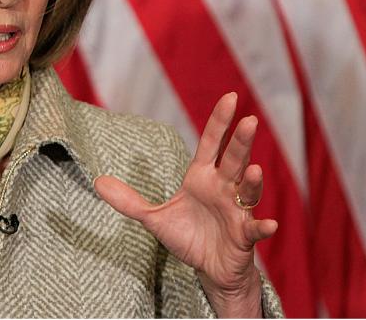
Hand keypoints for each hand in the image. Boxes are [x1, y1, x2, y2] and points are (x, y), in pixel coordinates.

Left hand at [94, 93, 276, 317]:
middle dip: (241, 141)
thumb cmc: (188, 236)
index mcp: (202, 178)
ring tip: (254, 170)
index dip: (220, 122)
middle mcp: (223, 188)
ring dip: (252, 182)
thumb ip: (128, 200)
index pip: (211, 144)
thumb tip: (97, 182)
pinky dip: (262, 226)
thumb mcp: (153, 218)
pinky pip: (254, 229)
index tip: (231, 97)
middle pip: (234, 160)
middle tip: (249, 120)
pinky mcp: (244, 236)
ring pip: (247, 190)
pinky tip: (267, 224)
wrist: (209, 269)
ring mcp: (237, 211)